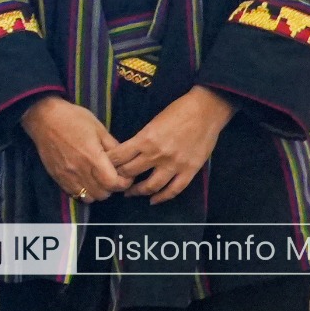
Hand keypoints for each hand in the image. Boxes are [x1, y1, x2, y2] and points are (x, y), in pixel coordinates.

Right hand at [22, 95, 128, 204]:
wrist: (44, 118)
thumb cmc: (73, 118)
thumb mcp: (98, 128)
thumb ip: (112, 146)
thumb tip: (124, 159)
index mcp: (92, 157)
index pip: (113, 183)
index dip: (123, 182)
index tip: (125, 176)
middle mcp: (80, 170)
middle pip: (103, 194)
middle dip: (112, 187)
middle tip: (112, 176)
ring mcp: (67, 176)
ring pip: (89, 198)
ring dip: (97, 191)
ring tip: (98, 180)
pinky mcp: (57, 177)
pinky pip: (74, 194)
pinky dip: (83, 191)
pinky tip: (84, 180)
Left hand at [110, 85, 234, 203]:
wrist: (206, 110)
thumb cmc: (178, 111)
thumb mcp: (153, 122)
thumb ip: (142, 139)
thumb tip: (129, 152)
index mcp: (145, 139)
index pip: (119, 157)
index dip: (108, 164)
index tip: (104, 167)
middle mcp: (157, 154)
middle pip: (130, 173)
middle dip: (119, 178)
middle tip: (114, 181)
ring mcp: (174, 165)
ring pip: (150, 186)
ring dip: (137, 192)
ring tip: (130, 193)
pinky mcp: (189, 171)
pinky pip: (173, 190)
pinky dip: (162, 198)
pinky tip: (153, 200)